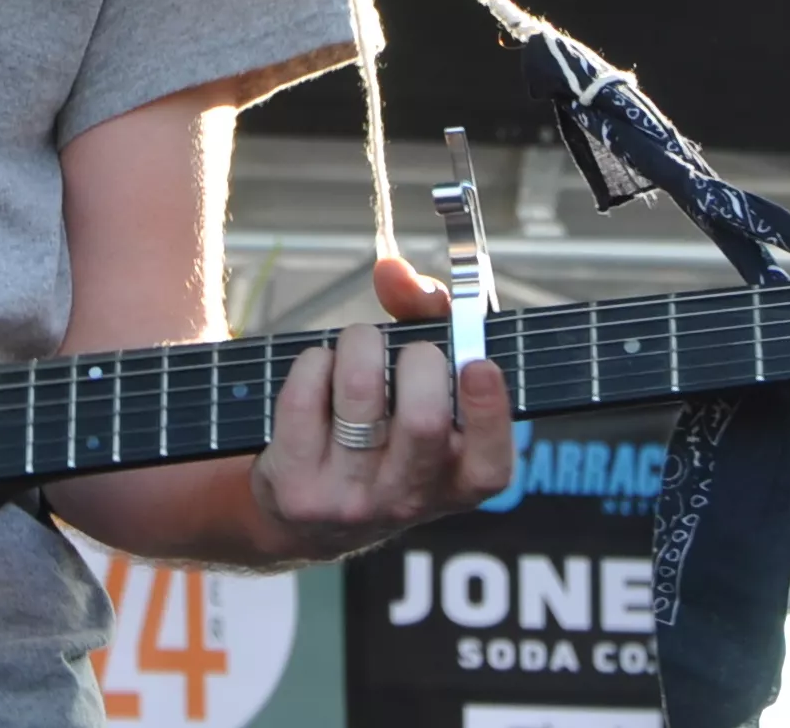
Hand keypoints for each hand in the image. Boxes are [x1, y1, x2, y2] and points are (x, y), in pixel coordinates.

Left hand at [250, 255, 512, 557]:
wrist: (307, 516)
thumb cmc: (382, 430)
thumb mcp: (421, 388)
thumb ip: (425, 319)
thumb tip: (393, 273)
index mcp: (458, 483)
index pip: (490, 465)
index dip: (489, 410)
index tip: (477, 363)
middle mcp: (409, 501)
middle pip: (423, 419)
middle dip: (416, 357)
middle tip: (405, 352)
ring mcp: (352, 501)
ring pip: (359, 392)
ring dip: (359, 344)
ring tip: (359, 350)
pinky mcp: (299, 489)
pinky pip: (304, 395)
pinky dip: (314, 362)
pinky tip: (320, 375)